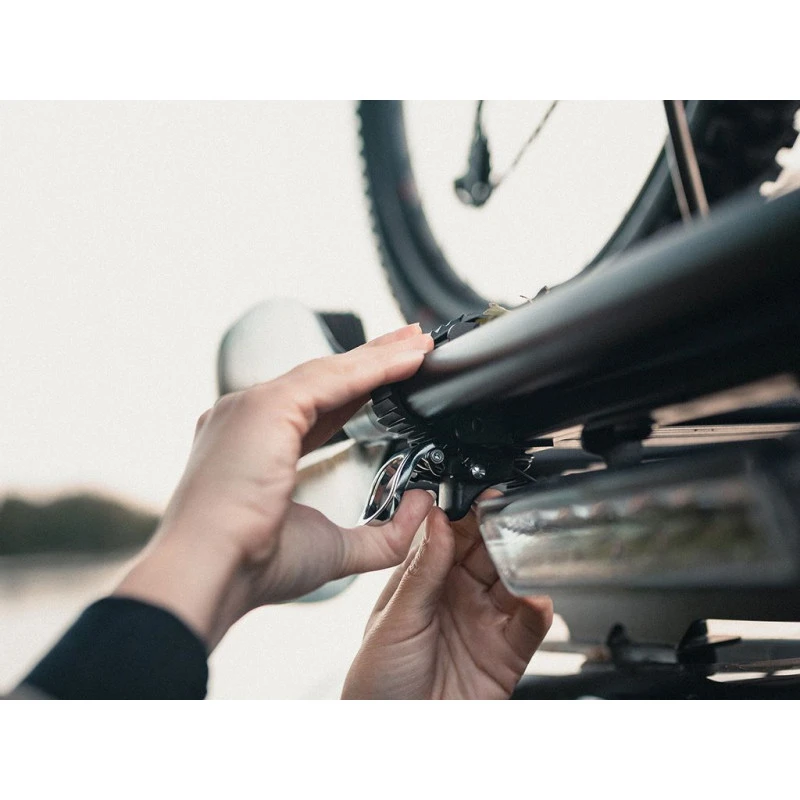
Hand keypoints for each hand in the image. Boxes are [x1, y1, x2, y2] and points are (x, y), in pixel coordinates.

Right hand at [114, 323, 435, 648]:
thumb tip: (422, 507)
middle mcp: (247, 418)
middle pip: (324, 380)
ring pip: (329, 373)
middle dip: (372, 360)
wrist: (208, 575)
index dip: (359, 391)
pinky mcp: (264, 405)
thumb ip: (383, 534)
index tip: (392, 380)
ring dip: (379, 356)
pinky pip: (332, 379)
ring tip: (418, 342)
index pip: (318, 408)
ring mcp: (251, 407)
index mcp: (253, 447)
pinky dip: (374, 367)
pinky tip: (408, 359)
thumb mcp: (333, 548)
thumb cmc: (251, 567)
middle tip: (411, 345)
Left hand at [342, 497, 552, 698]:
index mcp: (425, 581)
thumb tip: (437, 519)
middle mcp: (457, 598)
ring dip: (523, 565)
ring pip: (513, 583)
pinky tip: (535, 598)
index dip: (468, 515)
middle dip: (501, 532)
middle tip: (512, 515)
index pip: (453, 537)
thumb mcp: (396, 619)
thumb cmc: (378, 682)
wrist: (397, 738)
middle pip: (488, 554)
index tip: (483, 496)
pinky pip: (530, 627)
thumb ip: (423, 570)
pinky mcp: (506, 654)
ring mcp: (484, 624)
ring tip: (527, 551)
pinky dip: (538, 609)